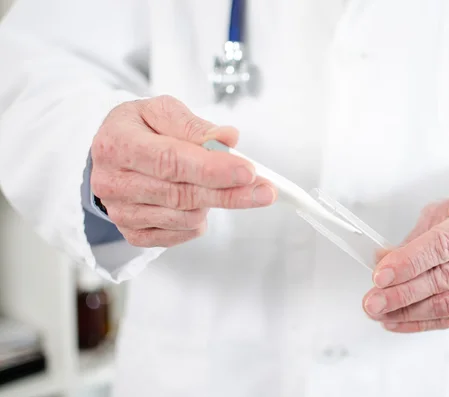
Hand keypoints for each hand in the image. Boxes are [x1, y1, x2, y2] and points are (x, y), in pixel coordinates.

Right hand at [91, 95, 275, 247]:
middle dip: (229, 193)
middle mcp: (112, 181)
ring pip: (184, 217)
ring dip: (213, 203)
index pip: (170, 160)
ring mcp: (121, 212)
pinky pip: (178, 235)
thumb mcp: (161, 111)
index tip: (248, 171)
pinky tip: (200, 202)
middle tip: (265, 191)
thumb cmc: (139, 128)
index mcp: (117, 143)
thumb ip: (194, 125)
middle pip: (181, 194)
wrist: (111, 152)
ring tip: (220, 184)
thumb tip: (228, 139)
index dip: (212, 169)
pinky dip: (198, 221)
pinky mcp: (132, 232)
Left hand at [363, 193, 448, 332]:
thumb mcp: (440, 212)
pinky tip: (397, 321)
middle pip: (444, 279)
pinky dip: (421, 322)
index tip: (380, 275)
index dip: (408, 263)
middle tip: (373, 301)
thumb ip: (412, 239)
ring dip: (408, 312)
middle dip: (402, 293)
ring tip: (380, 313)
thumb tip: (381, 259)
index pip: (441, 246)